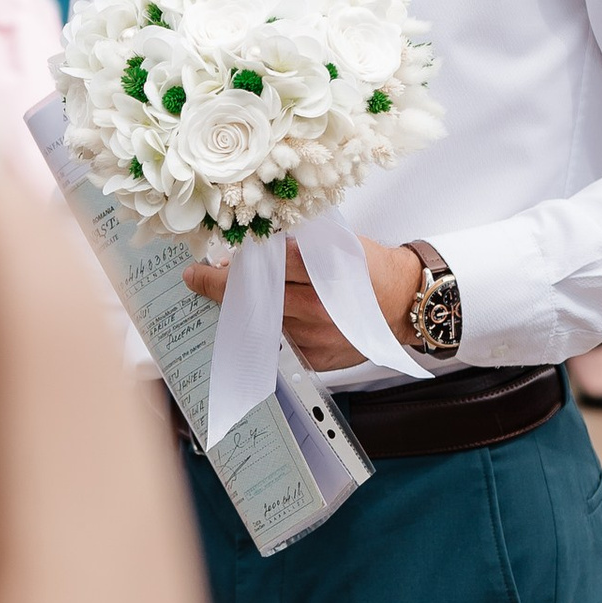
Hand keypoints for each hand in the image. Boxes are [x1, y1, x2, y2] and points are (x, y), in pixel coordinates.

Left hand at [182, 239, 422, 370]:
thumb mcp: (338, 243)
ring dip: (243, 309)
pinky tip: (260, 317)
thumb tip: (248, 250)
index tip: (207, 262)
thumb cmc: (370, 266)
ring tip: (227, 295)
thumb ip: (295, 245)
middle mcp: (320, 310)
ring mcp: (316, 339)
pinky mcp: (316, 359)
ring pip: (263, 323)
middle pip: (258, 299)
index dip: (234, 265)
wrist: (403, 302)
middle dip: (223, 288)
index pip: (268, 267)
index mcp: (325, 273)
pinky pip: (279, 343)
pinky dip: (266, 329)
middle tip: (198, 278)